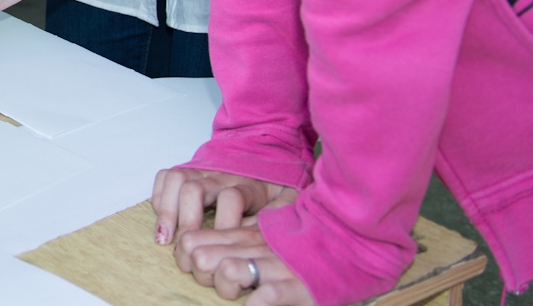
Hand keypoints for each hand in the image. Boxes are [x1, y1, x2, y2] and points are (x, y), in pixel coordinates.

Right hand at [152, 168, 299, 244]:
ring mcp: (202, 170)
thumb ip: (282, 215)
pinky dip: (159, 197)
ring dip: (167, 210)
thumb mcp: (290, 199)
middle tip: (185, 247)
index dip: (225, 223)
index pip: (231, 197)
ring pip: (176, 180)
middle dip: (186, 220)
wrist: (266, 152)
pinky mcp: (189, 170)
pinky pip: (166, 176)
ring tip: (165, 238)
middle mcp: (221, 174)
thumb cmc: (277, 184)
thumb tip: (264, 236)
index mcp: (248, 183)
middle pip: (194, 188)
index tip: (224, 246)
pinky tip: (163, 220)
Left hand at [171, 224, 314, 303]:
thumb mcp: (260, 239)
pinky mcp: (298, 286)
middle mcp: (256, 246)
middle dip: (203, 277)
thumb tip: (191, 250)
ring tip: (240, 295)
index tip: (202, 272)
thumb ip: (230, 243)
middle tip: (220, 286)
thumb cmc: (297, 251)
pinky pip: (266, 296)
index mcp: (244, 234)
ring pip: (227, 271)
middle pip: (200, 257)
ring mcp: (277, 265)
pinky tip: (257, 305)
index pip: (190, 240)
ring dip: (228, 289)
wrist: (346, 245)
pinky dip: (256, 305)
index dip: (186, 260)